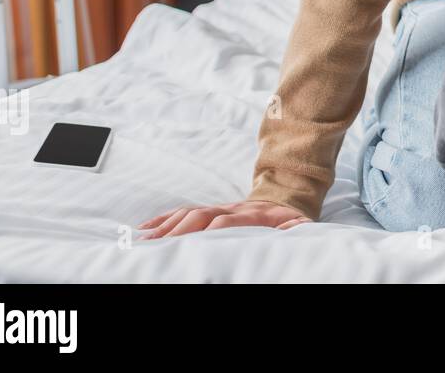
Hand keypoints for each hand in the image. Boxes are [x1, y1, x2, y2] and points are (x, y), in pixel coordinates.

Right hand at [136, 200, 310, 239]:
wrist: (284, 197)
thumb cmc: (290, 220)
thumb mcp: (299, 224)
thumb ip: (296, 228)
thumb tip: (298, 228)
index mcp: (253, 214)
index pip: (228, 221)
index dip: (212, 230)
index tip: (198, 243)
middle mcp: (230, 209)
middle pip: (201, 216)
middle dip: (181, 231)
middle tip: (162, 247)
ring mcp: (217, 208)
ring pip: (188, 214)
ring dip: (166, 227)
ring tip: (146, 242)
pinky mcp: (209, 210)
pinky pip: (182, 212)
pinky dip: (163, 220)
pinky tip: (146, 230)